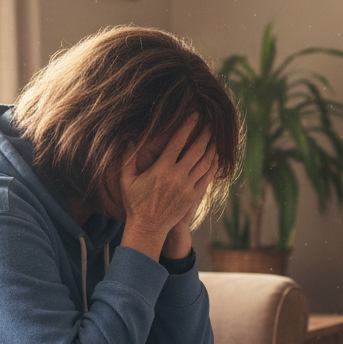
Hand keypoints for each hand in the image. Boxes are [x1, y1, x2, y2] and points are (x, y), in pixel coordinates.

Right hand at [120, 116, 218, 260]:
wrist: (148, 228)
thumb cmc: (135, 203)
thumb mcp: (126, 180)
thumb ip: (127, 159)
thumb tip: (130, 140)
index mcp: (161, 169)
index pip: (177, 142)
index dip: (187, 126)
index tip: (195, 115)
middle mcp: (177, 176)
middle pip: (196, 150)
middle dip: (204, 135)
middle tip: (211, 124)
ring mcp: (187, 187)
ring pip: (204, 163)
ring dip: (211, 148)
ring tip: (216, 138)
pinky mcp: (193, 197)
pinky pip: (207, 177)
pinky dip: (213, 165)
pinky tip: (216, 157)